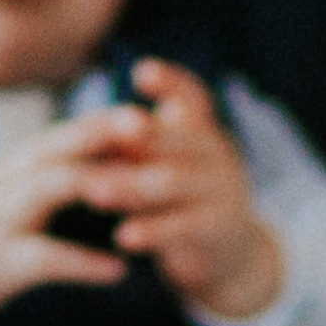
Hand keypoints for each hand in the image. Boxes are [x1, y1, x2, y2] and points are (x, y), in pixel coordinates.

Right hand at [0, 121, 136, 325]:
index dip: (99, 122)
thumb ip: (27, 175)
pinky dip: (82, 263)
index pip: (57, 136)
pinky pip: (43, 259)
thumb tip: (73, 157)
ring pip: (48, 188)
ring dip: (96, 183)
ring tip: (141, 186)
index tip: (144, 110)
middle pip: (55, 146)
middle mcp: (3, 185)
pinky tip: (117, 270)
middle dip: (101, 132)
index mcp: (5, 170)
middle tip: (145, 121)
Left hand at [89, 61, 282, 320]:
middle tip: (96, 133)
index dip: (171, 82)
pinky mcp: (219, 229)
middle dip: (138, 135)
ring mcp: (221, 191)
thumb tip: (93, 127)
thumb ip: (143, 146)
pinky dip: (152, 231)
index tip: (142, 71)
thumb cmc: (185, 200)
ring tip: (94, 191)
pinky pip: (183, 227)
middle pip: (176, 138)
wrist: (232, 254)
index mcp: (202, 133)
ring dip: (130, 186)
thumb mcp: (171, 166)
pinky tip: (123, 236)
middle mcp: (216, 155)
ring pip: (173, 182)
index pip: (192, 98)